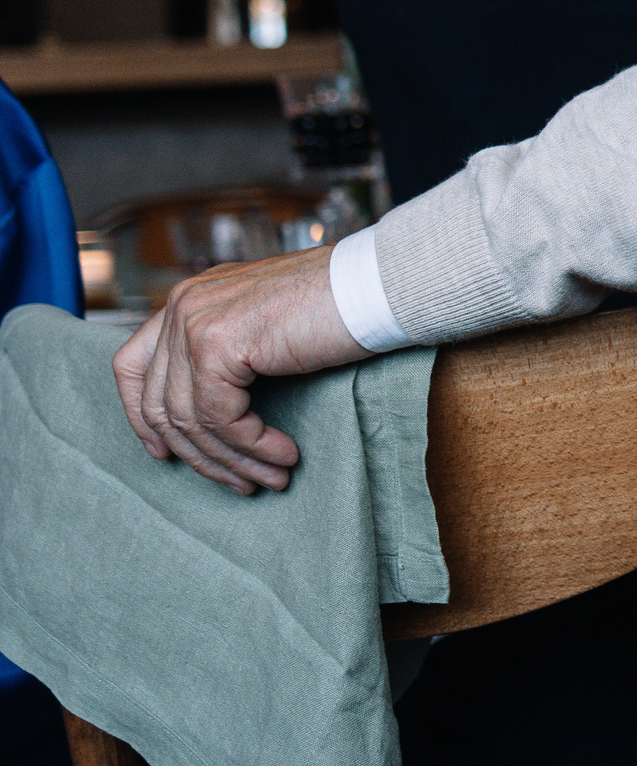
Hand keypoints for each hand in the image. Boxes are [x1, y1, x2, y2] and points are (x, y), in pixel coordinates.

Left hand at [111, 243, 367, 494]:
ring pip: (189, 418)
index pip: (131, 366)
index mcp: (189, 299)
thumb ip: (229, 351)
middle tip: (241, 480)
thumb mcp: (265, 326)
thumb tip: (210, 411)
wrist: (376, 285)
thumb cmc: (338, 307)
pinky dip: (250, 445)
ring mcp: (193, 321)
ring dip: (233, 458)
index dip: (141, 418)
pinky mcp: (215, 342)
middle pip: (158, 403)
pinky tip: (283, 454)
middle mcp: (182, 305)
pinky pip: (218, 416)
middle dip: (199, 454)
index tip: (165, 453)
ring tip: (270, 476)